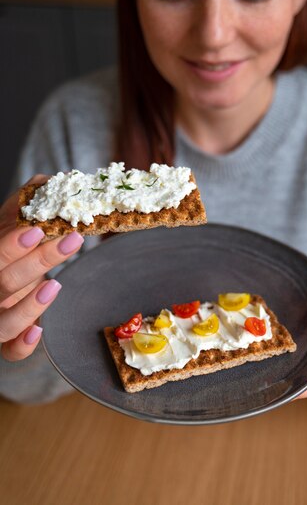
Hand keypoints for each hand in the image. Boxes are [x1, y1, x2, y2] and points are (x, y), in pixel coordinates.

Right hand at [0, 176, 83, 360]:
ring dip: (28, 307)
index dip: (8, 245)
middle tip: (72, 239)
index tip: (37, 230)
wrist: (9, 267)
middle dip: (36, 262)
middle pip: (1, 283)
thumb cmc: (13, 242)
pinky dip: (22, 345)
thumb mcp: (16, 215)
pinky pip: (10, 351)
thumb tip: (54, 182)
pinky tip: (40, 329)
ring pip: (1, 323)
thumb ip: (33, 196)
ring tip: (56, 283)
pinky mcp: (8, 339)